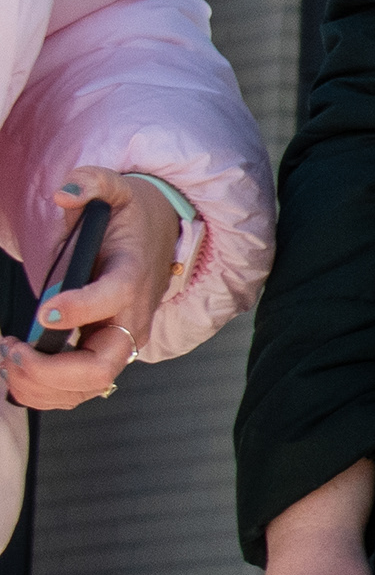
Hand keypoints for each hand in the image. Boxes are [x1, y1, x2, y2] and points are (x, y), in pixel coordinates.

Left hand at [2, 168, 175, 411]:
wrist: (159, 239)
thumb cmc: (133, 220)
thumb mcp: (118, 189)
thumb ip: (93, 182)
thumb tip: (65, 191)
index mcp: (132, 277)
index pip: (112, 300)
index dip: (77, 310)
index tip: (42, 311)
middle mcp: (132, 319)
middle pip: (99, 366)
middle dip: (48, 368)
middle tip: (12, 349)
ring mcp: (122, 342)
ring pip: (87, 387)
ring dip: (40, 384)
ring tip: (9, 357)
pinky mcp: (108, 355)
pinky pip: (79, 391)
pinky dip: (45, 392)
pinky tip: (19, 370)